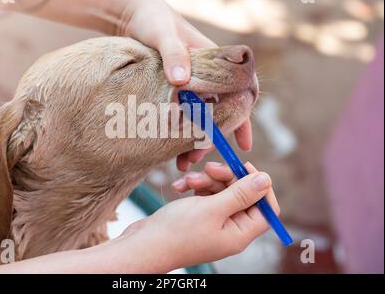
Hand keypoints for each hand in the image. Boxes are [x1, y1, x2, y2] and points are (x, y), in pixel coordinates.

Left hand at [114, 0, 252, 169]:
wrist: (132, 14)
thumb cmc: (152, 19)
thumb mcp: (162, 34)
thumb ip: (173, 53)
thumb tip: (181, 79)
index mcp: (215, 60)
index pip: (242, 88)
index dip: (244, 116)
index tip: (243, 142)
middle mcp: (207, 74)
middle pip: (220, 111)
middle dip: (213, 137)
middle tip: (198, 157)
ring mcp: (191, 83)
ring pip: (202, 116)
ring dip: (195, 140)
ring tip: (183, 162)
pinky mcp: (174, 90)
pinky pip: (183, 114)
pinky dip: (179, 132)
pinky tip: (170, 150)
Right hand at [121, 162, 279, 270]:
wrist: (143, 244)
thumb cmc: (176, 232)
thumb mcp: (212, 209)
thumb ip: (241, 194)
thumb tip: (267, 180)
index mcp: (240, 233)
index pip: (266, 207)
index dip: (258, 185)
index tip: (243, 166)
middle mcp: (230, 229)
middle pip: (242, 195)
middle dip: (225, 178)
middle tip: (209, 168)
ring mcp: (214, 223)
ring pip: (222, 191)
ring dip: (206, 181)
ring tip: (189, 181)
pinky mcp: (199, 216)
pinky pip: (205, 196)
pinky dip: (195, 188)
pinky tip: (179, 187)